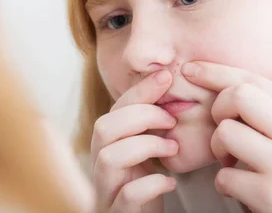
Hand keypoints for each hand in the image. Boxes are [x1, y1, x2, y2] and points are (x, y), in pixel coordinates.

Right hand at [91, 70, 177, 212]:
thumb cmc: (145, 188)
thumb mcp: (146, 151)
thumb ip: (150, 124)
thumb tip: (169, 81)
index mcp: (107, 145)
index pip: (115, 108)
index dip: (140, 90)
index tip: (167, 76)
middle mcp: (99, 166)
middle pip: (103, 127)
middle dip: (141, 115)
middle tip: (171, 121)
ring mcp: (105, 191)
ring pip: (108, 157)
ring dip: (146, 145)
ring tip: (172, 148)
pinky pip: (127, 195)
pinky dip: (152, 184)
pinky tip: (170, 181)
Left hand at [182, 62, 271, 212]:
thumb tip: (229, 91)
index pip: (255, 80)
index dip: (217, 71)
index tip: (191, 69)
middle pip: (238, 95)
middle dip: (217, 108)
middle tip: (222, 130)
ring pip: (226, 132)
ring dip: (217, 149)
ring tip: (231, 164)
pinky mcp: (269, 195)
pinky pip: (224, 177)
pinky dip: (224, 185)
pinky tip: (240, 192)